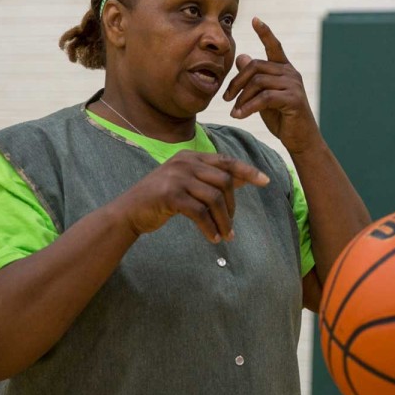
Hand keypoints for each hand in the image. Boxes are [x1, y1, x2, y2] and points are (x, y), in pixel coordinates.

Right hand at [114, 152, 268, 241]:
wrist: (128, 212)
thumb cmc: (160, 199)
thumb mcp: (187, 183)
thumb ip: (210, 180)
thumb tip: (244, 180)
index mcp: (191, 157)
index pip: (226, 161)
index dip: (248, 171)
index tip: (266, 181)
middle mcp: (185, 162)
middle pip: (224, 180)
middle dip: (233, 205)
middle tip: (232, 224)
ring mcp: (176, 177)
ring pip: (214, 198)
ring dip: (224, 220)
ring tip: (226, 235)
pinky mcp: (170, 195)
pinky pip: (200, 213)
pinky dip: (210, 228)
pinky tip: (213, 238)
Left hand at [223, 17, 320, 153]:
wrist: (300, 139)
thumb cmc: (282, 117)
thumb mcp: (264, 95)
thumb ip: (255, 78)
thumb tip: (242, 57)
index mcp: (284, 69)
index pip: (274, 46)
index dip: (265, 33)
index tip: (255, 19)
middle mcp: (290, 73)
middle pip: (256, 66)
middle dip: (237, 82)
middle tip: (226, 98)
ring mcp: (293, 85)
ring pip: (258, 82)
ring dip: (241, 97)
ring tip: (234, 111)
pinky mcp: (293, 99)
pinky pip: (264, 98)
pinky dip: (248, 107)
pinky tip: (239, 115)